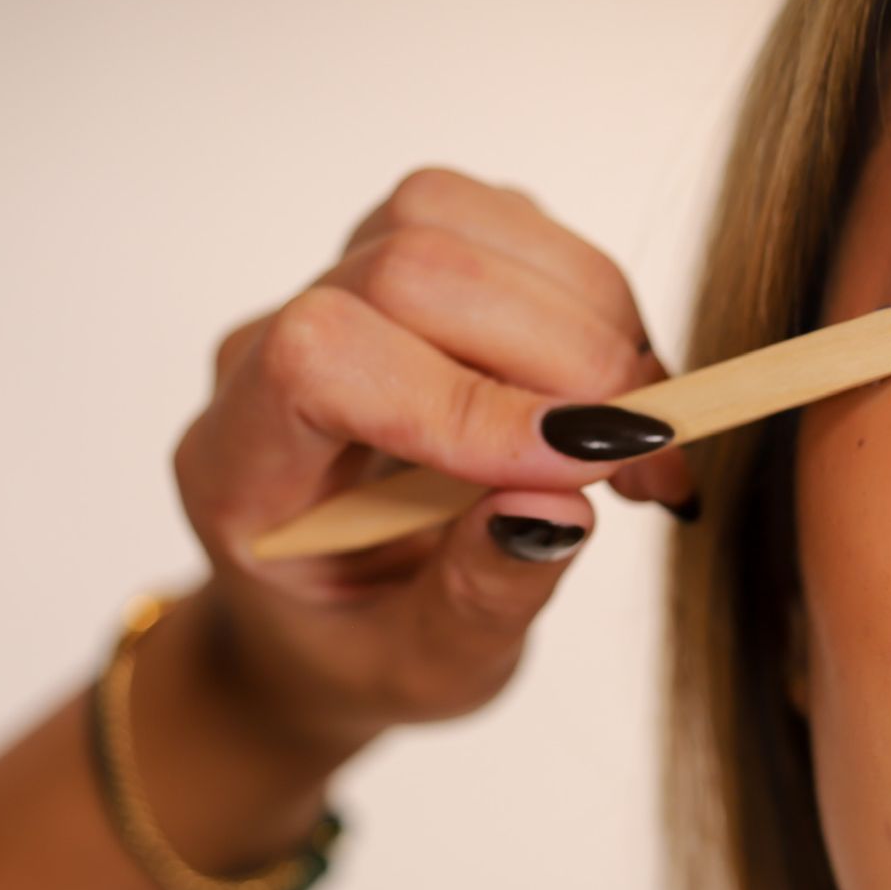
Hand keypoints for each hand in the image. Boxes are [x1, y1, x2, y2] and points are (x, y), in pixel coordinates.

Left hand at [172, 166, 697, 757]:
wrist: (326, 618)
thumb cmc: (360, 649)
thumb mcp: (424, 672)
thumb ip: (483, 599)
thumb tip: (562, 504)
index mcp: (239, 466)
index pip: (322, 361)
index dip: (466, 400)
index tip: (586, 470)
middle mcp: (268, 354)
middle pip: (406, 265)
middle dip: (559, 350)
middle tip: (651, 455)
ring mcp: (335, 292)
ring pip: (458, 217)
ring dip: (585, 312)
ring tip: (640, 431)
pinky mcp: (411, 265)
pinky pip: (504, 225)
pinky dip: (589, 299)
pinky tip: (614, 396)